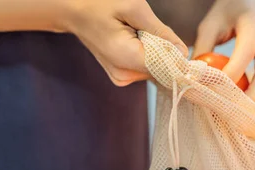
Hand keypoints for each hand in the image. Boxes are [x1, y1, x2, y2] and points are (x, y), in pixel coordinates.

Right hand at [63, 0, 188, 85]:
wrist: (71, 10)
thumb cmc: (98, 3)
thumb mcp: (134, 8)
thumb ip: (160, 32)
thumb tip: (182, 52)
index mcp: (126, 59)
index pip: (167, 69)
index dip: (178, 56)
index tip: (176, 42)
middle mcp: (124, 76)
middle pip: (162, 68)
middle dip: (164, 48)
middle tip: (144, 26)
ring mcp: (121, 77)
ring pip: (156, 67)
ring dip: (155, 49)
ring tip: (134, 30)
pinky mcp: (121, 75)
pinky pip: (146, 65)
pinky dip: (147, 52)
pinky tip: (132, 38)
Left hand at [192, 0, 254, 107]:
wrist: (248, 0)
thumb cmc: (224, 14)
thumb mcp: (209, 26)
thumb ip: (202, 50)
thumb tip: (193, 79)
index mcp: (253, 23)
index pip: (245, 53)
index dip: (232, 74)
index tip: (216, 90)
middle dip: (253, 96)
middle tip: (236, 113)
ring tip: (246, 116)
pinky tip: (253, 107)